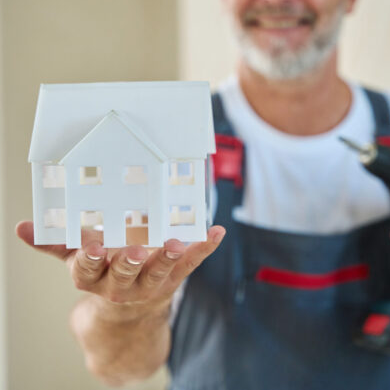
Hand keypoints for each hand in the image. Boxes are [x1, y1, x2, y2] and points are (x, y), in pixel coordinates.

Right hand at [15, 220, 225, 307]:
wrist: (130, 315)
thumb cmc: (104, 274)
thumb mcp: (79, 263)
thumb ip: (55, 244)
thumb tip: (22, 227)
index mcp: (95, 278)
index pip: (87, 270)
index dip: (89, 258)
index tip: (91, 245)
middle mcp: (122, 284)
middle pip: (123, 274)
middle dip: (128, 263)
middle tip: (134, 251)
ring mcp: (151, 283)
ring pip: (159, 272)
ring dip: (168, 256)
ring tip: (176, 241)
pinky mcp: (173, 279)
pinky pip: (190, 264)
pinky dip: (204, 248)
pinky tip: (216, 232)